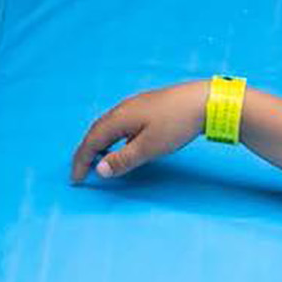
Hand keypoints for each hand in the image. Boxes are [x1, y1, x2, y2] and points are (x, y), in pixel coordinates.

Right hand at [69, 80, 206, 182]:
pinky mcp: (149, 105)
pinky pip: (122, 122)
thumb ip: (123, 160)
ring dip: (100, 143)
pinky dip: (115, 136)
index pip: (91, 142)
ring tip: (99, 159)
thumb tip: (99, 170)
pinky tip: (125, 144)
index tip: (76, 180)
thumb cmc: (177, 124)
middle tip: (81, 171)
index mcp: (118, 118)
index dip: (81, 162)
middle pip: (96, 131)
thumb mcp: (149, 148)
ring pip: (109, 125)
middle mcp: (122, 108)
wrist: (205, 101)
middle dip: (86, 152)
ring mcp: (136, 105)